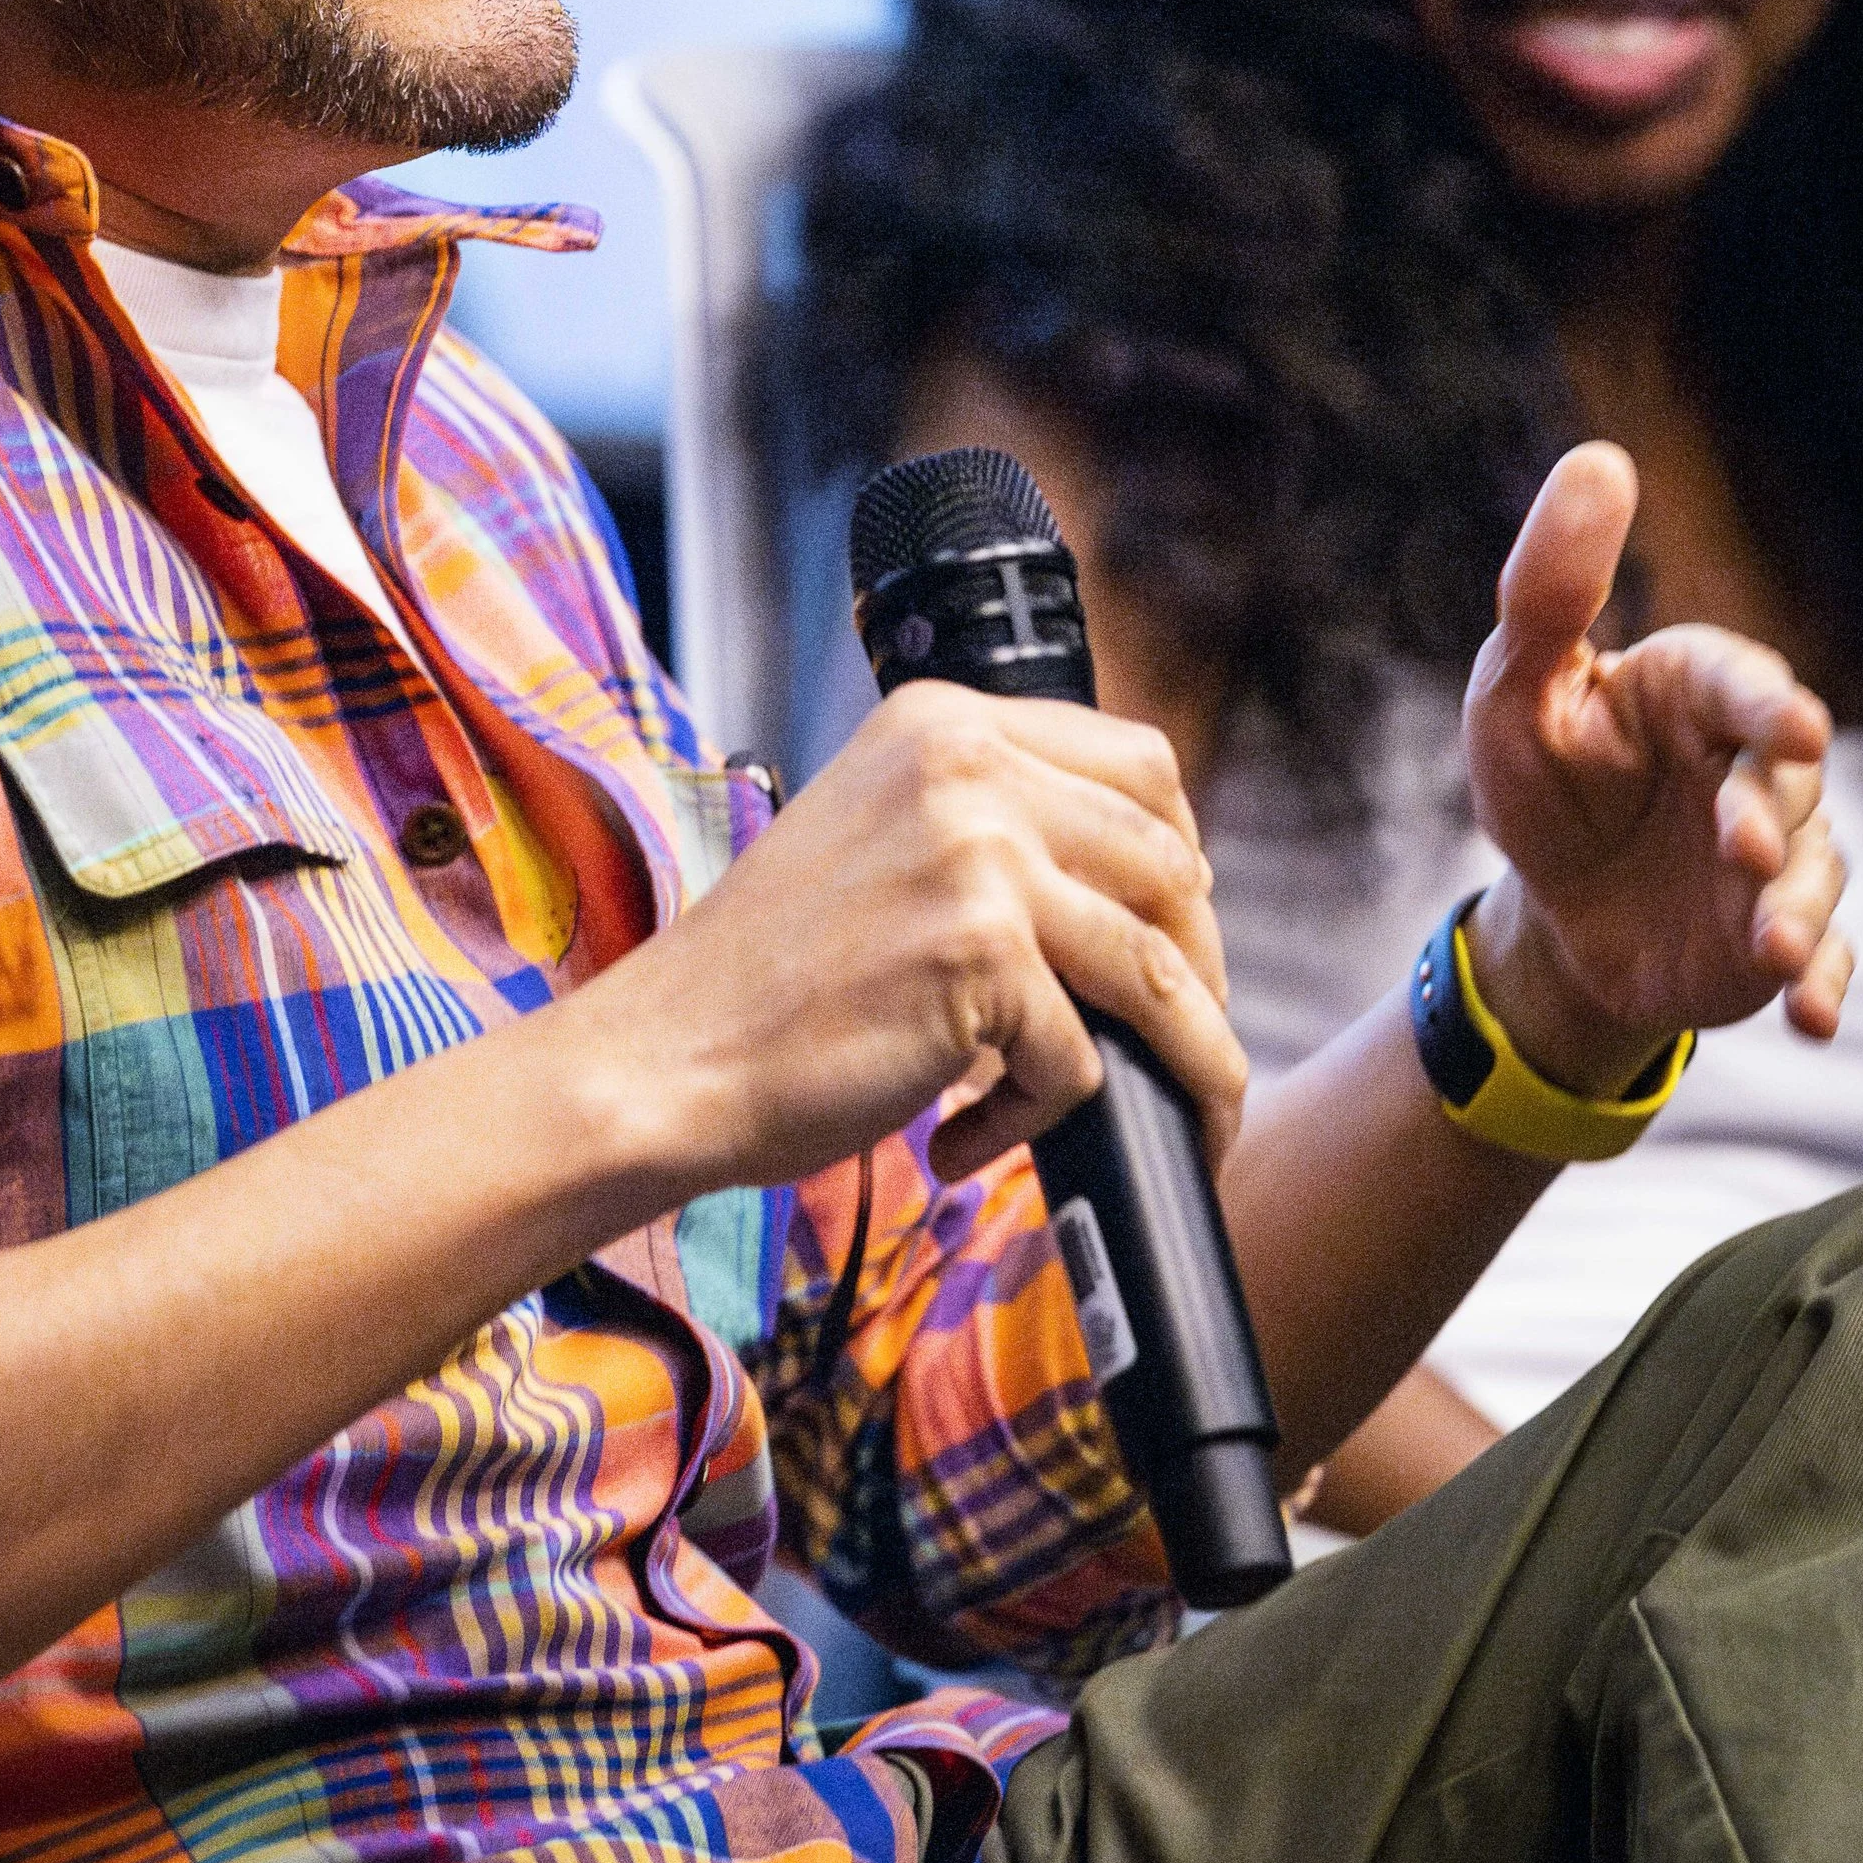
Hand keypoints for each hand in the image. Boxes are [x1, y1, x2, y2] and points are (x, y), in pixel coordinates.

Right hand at [583, 683, 1244, 1194]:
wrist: (666, 1056)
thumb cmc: (767, 974)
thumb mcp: (879, 835)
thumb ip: (988, 822)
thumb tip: (1146, 885)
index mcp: (944, 721)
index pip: (1140, 761)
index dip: (1180, 854)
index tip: (1174, 926)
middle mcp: (968, 765)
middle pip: (1169, 863)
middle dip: (1196, 969)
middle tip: (1177, 1045)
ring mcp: (978, 856)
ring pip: (1156, 971)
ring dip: (1179, 1066)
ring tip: (1158, 1122)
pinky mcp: (980, 958)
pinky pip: (1080, 1060)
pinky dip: (1037, 1122)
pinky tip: (963, 1140)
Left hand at [1462, 443, 1847, 1094]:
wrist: (1555, 910)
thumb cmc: (1538, 777)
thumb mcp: (1515, 686)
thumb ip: (1548, 588)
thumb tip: (1600, 458)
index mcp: (1691, 693)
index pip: (1740, 684)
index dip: (1765, 703)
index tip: (1789, 726)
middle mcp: (1749, 767)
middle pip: (1787, 780)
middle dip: (1773, 815)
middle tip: (1740, 848)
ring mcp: (1773, 856)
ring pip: (1811, 875)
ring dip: (1798, 913)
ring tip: (1767, 949)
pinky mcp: (1775, 935)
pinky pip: (1819, 957)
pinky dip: (1822, 983)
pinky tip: (1809, 1016)